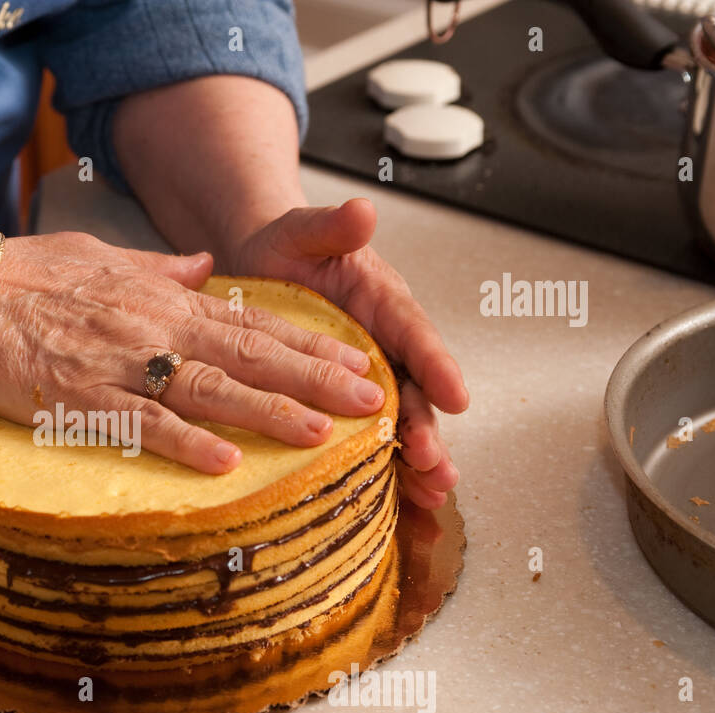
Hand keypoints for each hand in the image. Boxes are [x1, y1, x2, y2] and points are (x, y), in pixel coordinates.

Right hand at [0, 231, 388, 473]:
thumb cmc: (20, 275)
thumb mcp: (98, 256)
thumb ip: (158, 267)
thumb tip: (203, 267)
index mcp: (159, 297)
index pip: (251, 321)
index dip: (309, 343)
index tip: (357, 360)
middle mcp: (151, 328)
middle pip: (247, 355)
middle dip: (314, 379)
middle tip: (370, 402)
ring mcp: (117, 365)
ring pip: (208, 390)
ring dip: (268, 412)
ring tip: (320, 434)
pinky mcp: (78, 399)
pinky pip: (141, 424)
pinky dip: (185, 443)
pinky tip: (226, 463)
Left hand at [226, 199, 468, 508]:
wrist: (258, 265)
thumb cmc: (282, 248)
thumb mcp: (299, 230)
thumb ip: (330, 226)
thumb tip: (361, 211)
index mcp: (380, 300)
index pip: (413, 332)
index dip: (436, 365)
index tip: (456, 395)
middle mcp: (384, 342)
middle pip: (414, 388)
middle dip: (427, 428)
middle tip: (435, 462)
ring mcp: (368, 375)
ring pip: (400, 419)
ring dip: (417, 457)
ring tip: (432, 490)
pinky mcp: (345, 398)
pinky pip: (369, 434)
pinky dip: (386, 465)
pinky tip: (404, 498)